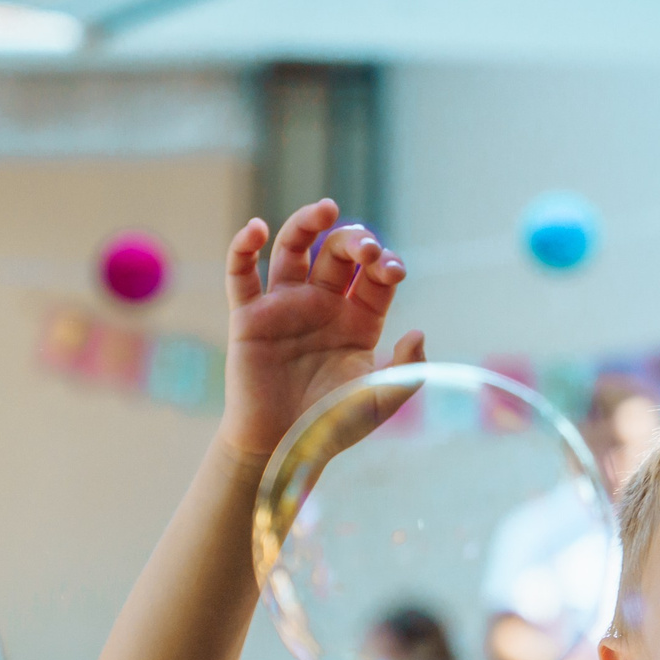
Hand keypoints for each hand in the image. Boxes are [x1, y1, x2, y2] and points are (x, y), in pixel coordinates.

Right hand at [220, 200, 422, 459]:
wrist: (282, 450)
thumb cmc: (332, 427)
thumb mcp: (379, 402)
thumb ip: (406, 370)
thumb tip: (418, 332)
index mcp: (359, 320)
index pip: (375, 276)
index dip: (386, 263)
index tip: (392, 269)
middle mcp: (323, 305)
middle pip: (338, 253)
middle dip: (354, 241)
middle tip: (365, 248)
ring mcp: (285, 306)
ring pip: (293, 248)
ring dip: (307, 223)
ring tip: (325, 209)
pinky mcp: (249, 316)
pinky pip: (241, 273)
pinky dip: (243, 246)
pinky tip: (255, 228)